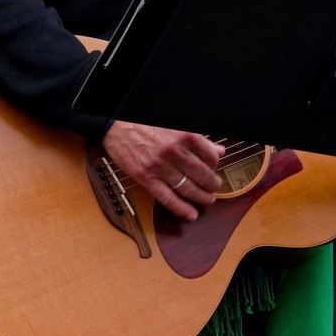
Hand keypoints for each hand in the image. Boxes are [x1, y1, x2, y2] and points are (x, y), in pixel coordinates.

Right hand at [102, 121, 224, 220]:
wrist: (117, 124)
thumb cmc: (146, 123)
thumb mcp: (176, 125)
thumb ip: (199, 139)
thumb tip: (218, 151)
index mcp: (184, 134)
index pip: (210, 157)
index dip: (215, 166)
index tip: (214, 169)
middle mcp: (173, 150)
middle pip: (202, 175)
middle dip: (212, 185)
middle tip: (214, 189)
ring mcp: (159, 166)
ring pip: (187, 188)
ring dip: (201, 197)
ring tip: (207, 200)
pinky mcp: (146, 177)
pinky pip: (167, 198)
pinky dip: (181, 208)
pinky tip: (190, 213)